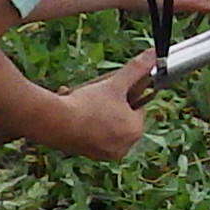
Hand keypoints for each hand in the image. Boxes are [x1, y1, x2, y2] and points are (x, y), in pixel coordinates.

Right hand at [44, 51, 162, 158]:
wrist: (55, 122)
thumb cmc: (87, 104)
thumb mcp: (114, 83)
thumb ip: (136, 69)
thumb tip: (154, 55)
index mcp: (135, 131)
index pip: (138, 107)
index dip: (125, 94)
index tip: (112, 88)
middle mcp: (123, 147)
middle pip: (121, 117)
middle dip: (109, 103)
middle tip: (96, 94)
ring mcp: (104, 153)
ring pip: (105, 125)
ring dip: (96, 111)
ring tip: (82, 100)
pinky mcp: (87, 154)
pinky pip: (91, 134)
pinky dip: (85, 123)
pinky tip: (74, 111)